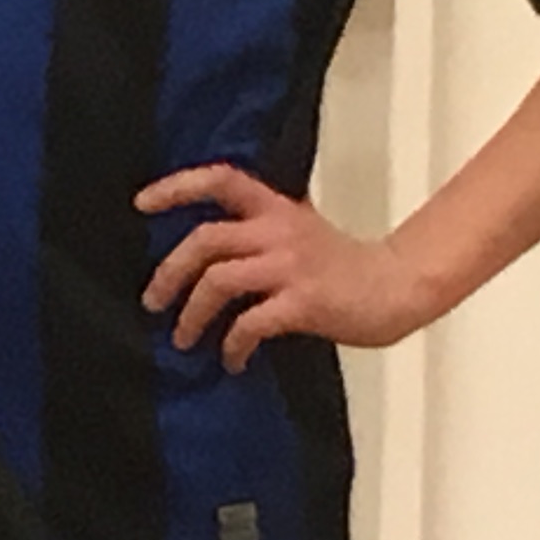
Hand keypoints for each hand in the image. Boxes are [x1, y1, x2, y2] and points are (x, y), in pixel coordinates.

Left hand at [137, 165, 442, 372]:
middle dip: (168, 272)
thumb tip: (196, 260)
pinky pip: (249, 324)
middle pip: (204, 238)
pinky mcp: (304, 302)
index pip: (221, 180)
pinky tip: (231, 360)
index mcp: (275, 209)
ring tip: (182, 339)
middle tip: (152, 302)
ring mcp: (291, 266)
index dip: (177, 187)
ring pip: (218, 281)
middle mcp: (279, 231)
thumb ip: (254, 233)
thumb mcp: (297, 232)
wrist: (398, 287)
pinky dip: (232, 345)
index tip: (140, 203)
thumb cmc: (342, 266)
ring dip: (191, 315)